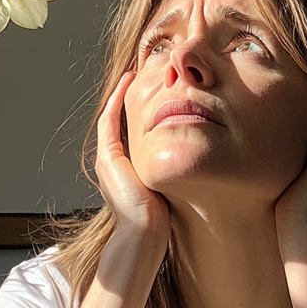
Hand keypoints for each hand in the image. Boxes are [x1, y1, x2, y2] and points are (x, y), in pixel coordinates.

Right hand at [95, 72, 170, 247]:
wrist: (145, 235)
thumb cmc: (163, 217)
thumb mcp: (170, 184)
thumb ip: (174, 168)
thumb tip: (199, 156)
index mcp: (126, 168)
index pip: (130, 130)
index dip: (139, 109)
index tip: (155, 90)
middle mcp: (112, 162)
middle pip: (119, 120)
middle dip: (130, 97)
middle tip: (144, 74)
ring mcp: (107, 159)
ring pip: (112, 116)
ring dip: (121, 94)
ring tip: (135, 72)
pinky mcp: (108, 158)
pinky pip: (110, 121)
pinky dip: (117, 101)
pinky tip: (129, 83)